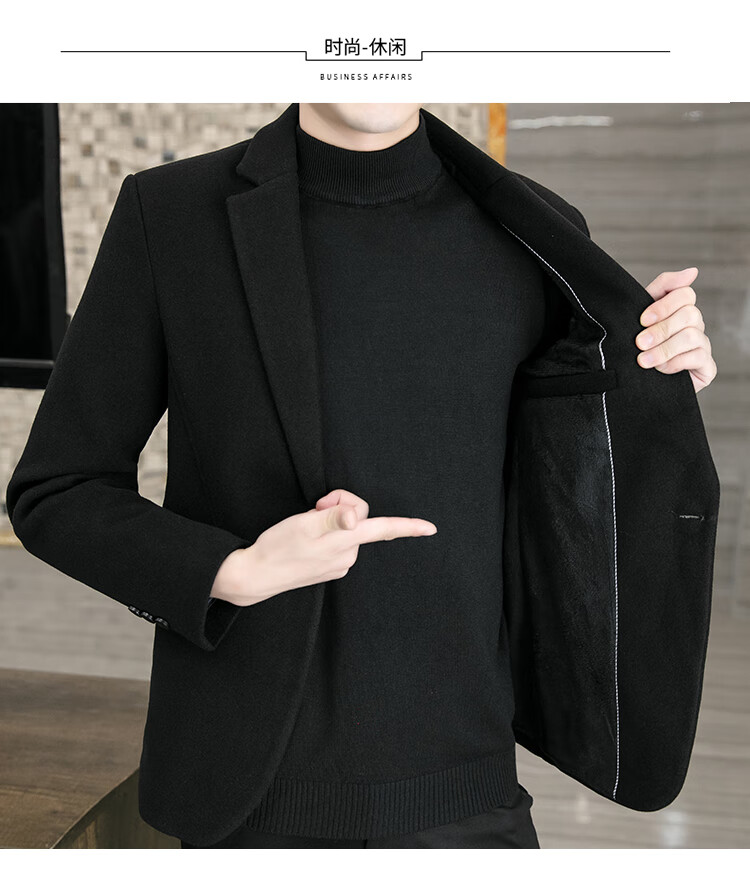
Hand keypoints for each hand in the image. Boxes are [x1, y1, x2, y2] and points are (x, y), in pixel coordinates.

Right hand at [210, 488, 436, 606]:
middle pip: (360, 518)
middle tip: (314, 507)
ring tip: (306, 526)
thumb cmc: (277, 547)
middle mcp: (348, 555)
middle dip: (340, 505)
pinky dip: (325, 532)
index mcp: (345, 542)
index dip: (408, 526)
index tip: (431, 528)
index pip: (382, 529)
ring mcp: (340, 564)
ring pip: (347, 528)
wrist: (256, 575)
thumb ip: (333, 517)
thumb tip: (356, 518)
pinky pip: (337, 541)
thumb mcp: (303, 525)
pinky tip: (306, 539)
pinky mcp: (330, 567)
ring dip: (330, 519)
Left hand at [635, 266, 716, 392]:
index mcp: (681, 309)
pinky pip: (698, 358)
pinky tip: (660, 370)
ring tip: (643, 360)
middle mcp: (695, 325)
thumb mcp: (642, 314)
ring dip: (664, 349)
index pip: (685, 294)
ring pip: (691, 337)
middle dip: (661, 330)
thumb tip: (693, 271)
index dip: (664, 305)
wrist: (637, 381)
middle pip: (689, 315)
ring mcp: (703, 345)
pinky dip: (675, 363)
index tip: (642, 320)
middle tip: (639, 343)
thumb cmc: (641, 345)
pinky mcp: (707, 367)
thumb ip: (663, 288)